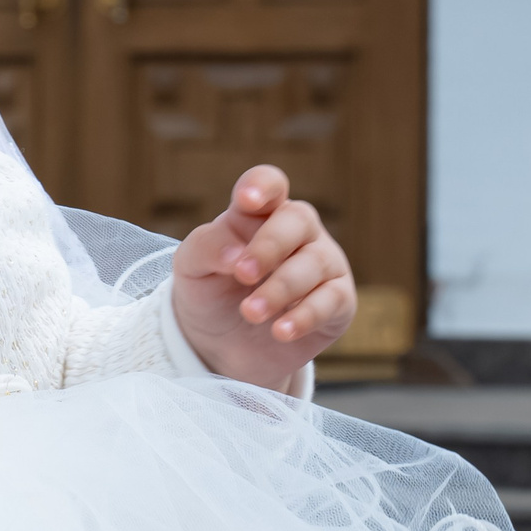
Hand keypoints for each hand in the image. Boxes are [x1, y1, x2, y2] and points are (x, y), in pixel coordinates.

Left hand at [169, 166, 354, 391]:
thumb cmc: (210, 292)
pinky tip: (280, 331)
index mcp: (258, 214)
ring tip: (250, 313)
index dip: (262, 186)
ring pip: (314, 263)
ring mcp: (322, 264)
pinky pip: (332, 301)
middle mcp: (296, 232)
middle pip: (297, 218)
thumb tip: (237, 253)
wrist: (222, 346)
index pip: (270, 184)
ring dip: (280, 289)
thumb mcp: (192, 266)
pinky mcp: (338, 302)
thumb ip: (208, 247)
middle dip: (269, 245)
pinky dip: (304, 316)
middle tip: (242, 274)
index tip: (245, 201)